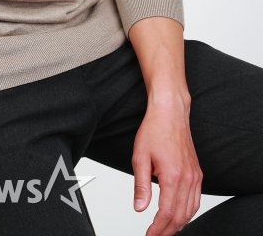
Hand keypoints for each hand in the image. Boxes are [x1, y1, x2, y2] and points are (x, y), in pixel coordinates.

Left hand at [132, 95, 202, 234]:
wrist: (169, 113)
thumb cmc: (155, 129)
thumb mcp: (140, 157)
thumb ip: (140, 185)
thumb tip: (139, 207)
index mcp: (172, 176)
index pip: (166, 213)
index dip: (157, 228)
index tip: (150, 234)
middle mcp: (188, 178)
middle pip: (180, 216)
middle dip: (167, 230)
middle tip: (155, 235)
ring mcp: (195, 176)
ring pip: (191, 211)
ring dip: (179, 224)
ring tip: (165, 229)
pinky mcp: (197, 173)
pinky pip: (196, 200)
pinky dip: (188, 212)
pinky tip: (179, 215)